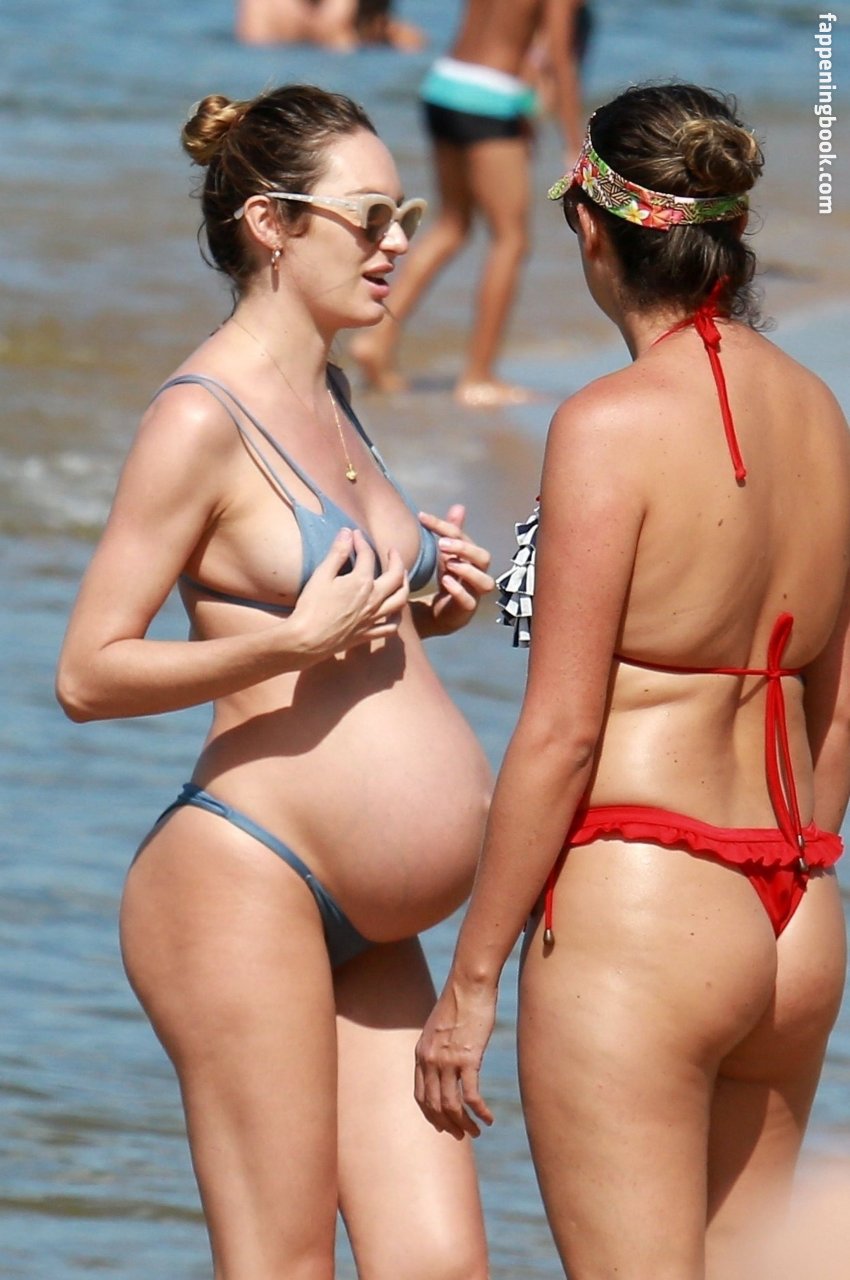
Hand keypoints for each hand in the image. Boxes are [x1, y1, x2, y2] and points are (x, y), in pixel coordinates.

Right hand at [290, 528, 408, 660]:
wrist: (307, 640)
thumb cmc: (311, 607)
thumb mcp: (321, 575)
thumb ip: (337, 553)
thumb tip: (347, 532)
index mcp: (362, 582)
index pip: (367, 556)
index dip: (361, 542)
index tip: (354, 535)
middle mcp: (374, 599)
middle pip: (396, 576)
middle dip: (396, 560)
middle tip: (392, 552)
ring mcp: (374, 618)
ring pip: (400, 601)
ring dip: (405, 586)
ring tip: (403, 577)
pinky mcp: (369, 634)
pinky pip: (391, 627)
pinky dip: (396, 619)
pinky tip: (394, 613)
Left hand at [414, 976, 496, 1139]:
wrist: (469, 982)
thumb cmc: (460, 1001)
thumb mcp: (440, 1026)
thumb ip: (438, 1045)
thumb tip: (446, 1059)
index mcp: (421, 1053)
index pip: (421, 1096)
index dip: (431, 1116)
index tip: (445, 1126)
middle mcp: (430, 1060)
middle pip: (434, 1106)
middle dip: (448, 1125)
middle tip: (463, 1135)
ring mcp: (447, 1060)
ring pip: (451, 1106)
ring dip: (464, 1124)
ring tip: (477, 1132)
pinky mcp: (468, 1058)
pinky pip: (471, 1096)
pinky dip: (479, 1112)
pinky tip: (488, 1118)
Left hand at [418, 505, 494, 635]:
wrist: (438, 613)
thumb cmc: (447, 580)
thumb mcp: (446, 554)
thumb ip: (452, 532)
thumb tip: (459, 506)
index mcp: (473, 558)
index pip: (464, 537)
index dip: (446, 526)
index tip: (422, 517)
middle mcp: (478, 574)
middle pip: (483, 558)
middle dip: (464, 549)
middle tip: (442, 544)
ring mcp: (475, 594)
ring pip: (485, 582)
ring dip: (468, 571)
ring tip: (448, 563)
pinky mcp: (466, 611)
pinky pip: (469, 601)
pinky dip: (459, 591)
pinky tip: (446, 581)